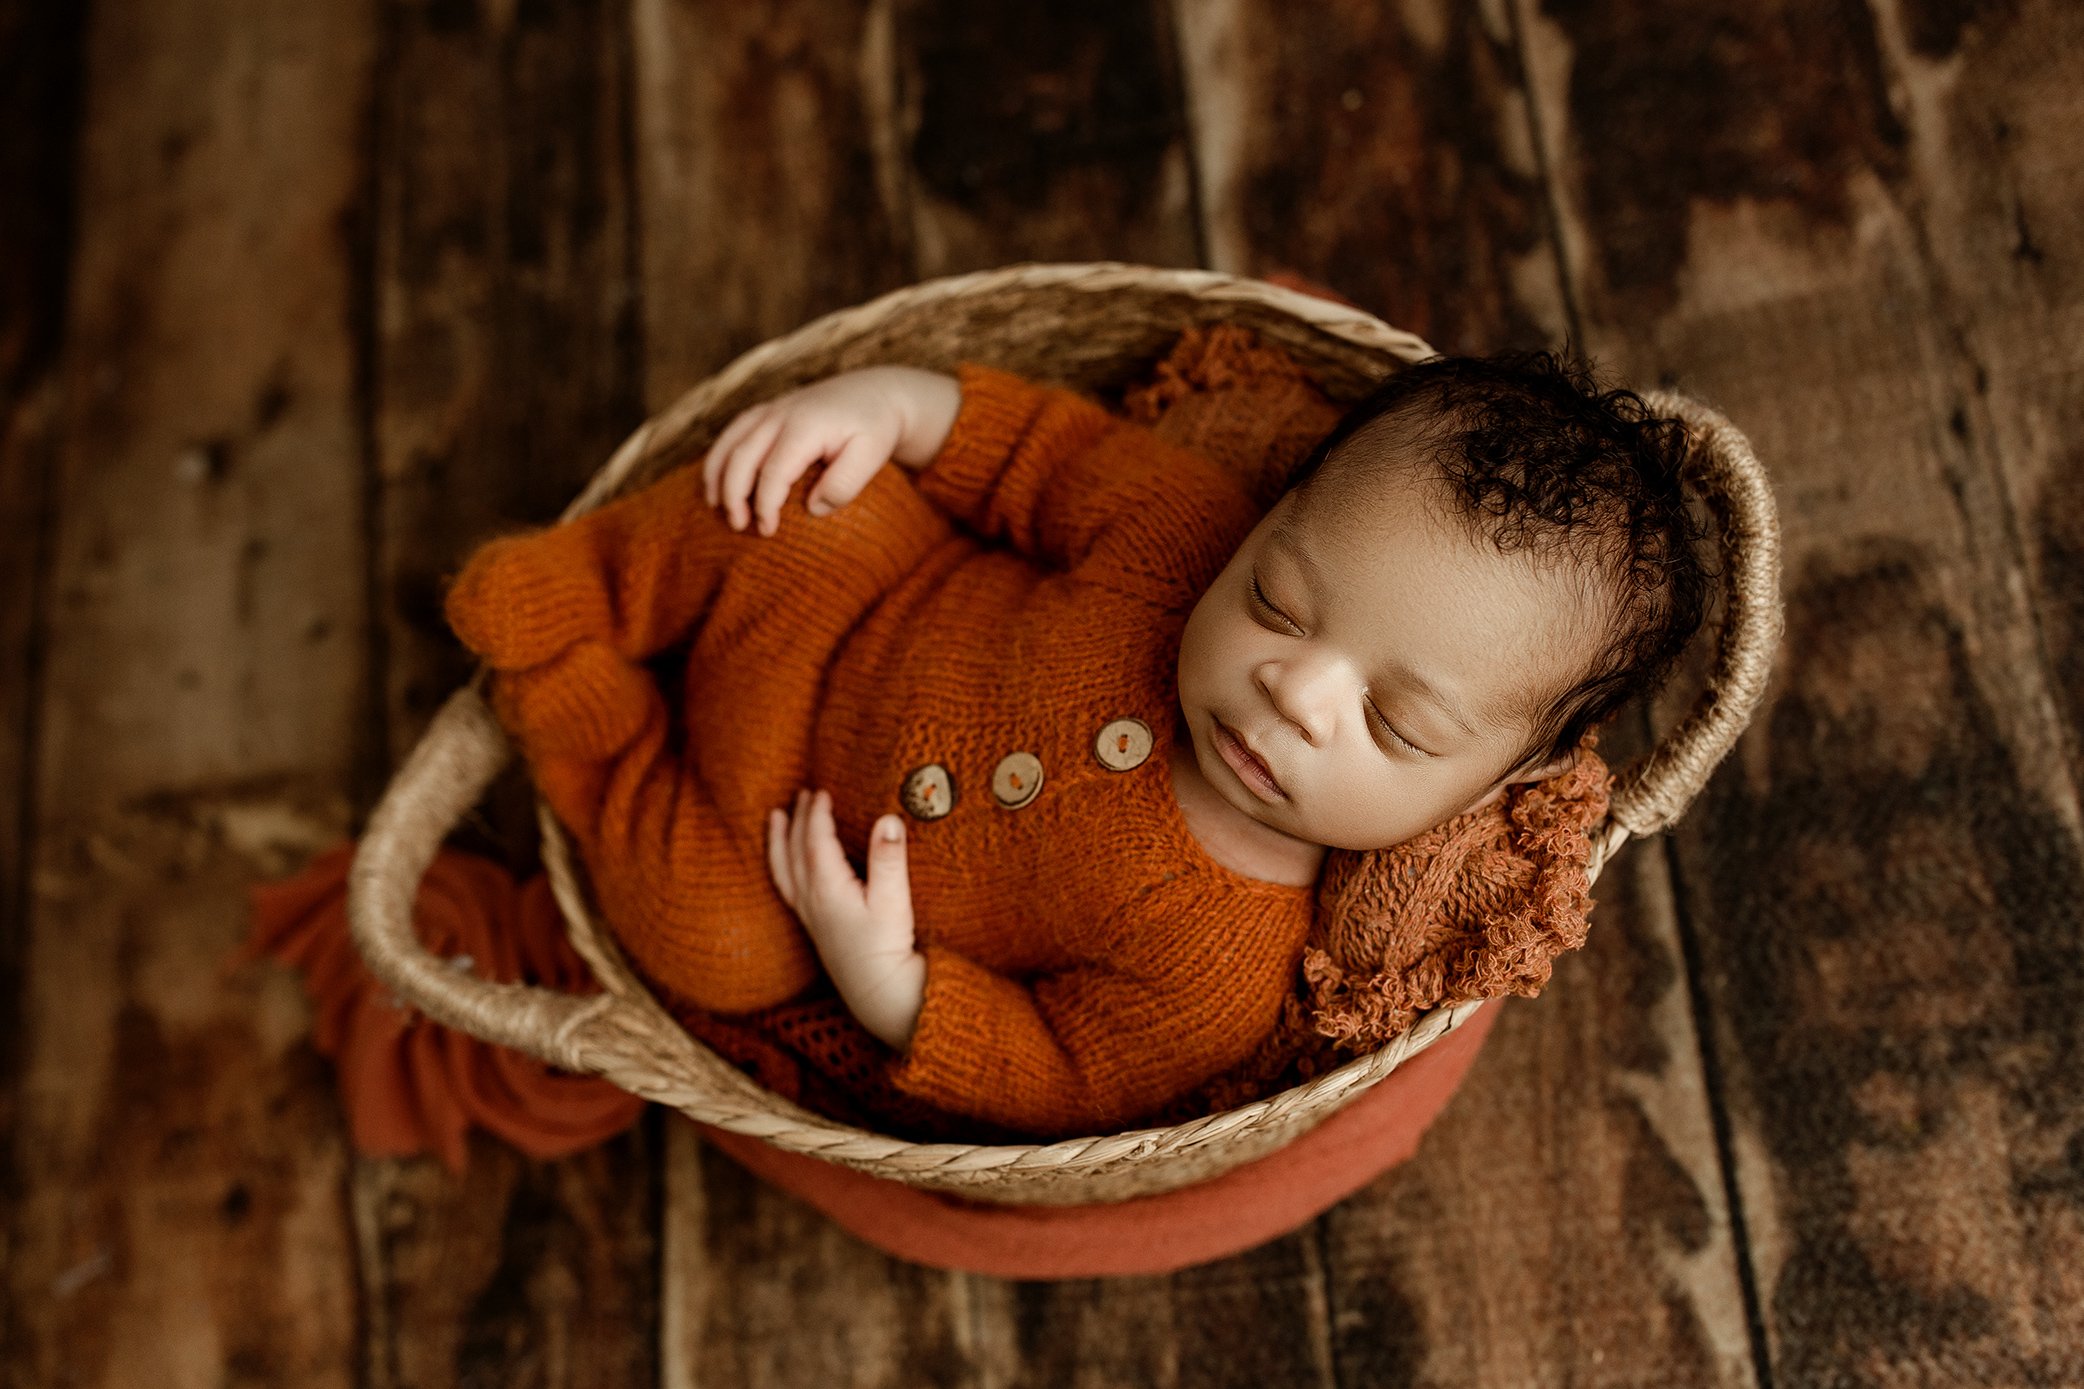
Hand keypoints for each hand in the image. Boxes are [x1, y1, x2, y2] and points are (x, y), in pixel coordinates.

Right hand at [702, 366, 960, 536]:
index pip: (773, 471)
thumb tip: (812, 508)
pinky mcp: (767, 410)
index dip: (766, 504)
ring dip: (718, 476)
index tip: (768, 531)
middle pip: (742, 456)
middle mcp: (781, 413)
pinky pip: (733, 433)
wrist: (876, 394)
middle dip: (734, 495)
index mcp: (805, 426)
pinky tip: (718, 482)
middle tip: (740, 527)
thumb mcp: (872, 457)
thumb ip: (844, 485)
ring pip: (730, 441)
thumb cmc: (874, 429)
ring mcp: (771, 409)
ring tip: (716, 508)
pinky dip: (720, 457)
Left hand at [767, 788, 925, 1048]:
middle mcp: (811, 899)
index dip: (817, 814)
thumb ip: (889, 859)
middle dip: (799, 819)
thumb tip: (888, 819)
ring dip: (780, 840)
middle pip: (796, 850)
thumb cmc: (888, 947)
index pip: (816, 841)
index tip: (822, 791)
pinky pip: (786, 886)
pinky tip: (787, 862)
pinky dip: (781, 865)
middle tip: (804, 793)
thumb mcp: (894, 901)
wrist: (879, 992)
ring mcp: (809, 914)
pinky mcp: (814, 927)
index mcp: (828, 888)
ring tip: (777, 817)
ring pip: (784, 868)